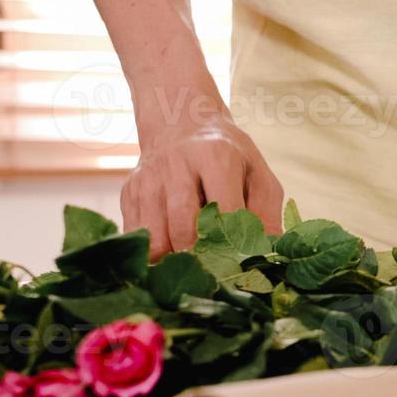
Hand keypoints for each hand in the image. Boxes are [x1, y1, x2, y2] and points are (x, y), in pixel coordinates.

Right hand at [122, 105, 284, 256]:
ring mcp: (148, 179)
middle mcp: (177, 165)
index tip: (242, 264)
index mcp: (215, 156)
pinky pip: (137, 237)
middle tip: (216, 275)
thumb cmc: (227, 154)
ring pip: (156, 237)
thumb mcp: (256, 171)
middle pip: (185, 228)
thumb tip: (267, 255)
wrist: (181, 122)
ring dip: (175, 260)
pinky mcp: (129, 193)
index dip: (233, 243)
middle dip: (202, 257)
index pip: (224, 210)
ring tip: (194, 268)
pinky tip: (172, 253)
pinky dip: (153, 254)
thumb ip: (266, 211)